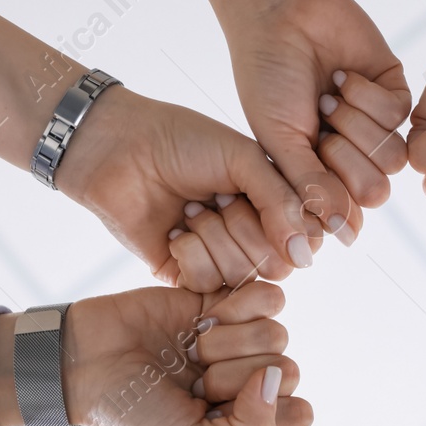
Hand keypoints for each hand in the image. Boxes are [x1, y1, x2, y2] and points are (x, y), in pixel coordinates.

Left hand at [53, 86, 313, 292]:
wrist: (120, 148)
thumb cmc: (182, 142)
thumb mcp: (244, 159)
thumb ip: (282, 202)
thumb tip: (304, 254)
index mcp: (274, 206)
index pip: (305, 241)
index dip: (287, 225)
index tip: (256, 194)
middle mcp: (251, 237)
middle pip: (276, 265)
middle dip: (244, 227)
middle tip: (217, 198)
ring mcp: (219, 258)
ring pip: (241, 275)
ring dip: (213, 236)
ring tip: (191, 209)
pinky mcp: (185, 274)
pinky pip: (206, 283)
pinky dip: (189, 252)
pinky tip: (174, 230)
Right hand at [65, 282, 310, 425]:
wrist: (88, 363)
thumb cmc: (137, 416)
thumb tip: (276, 380)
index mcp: (252, 425)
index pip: (298, 416)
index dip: (262, 413)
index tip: (214, 413)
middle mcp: (253, 383)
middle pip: (288, 371)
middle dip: (235, 377)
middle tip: (194, 380)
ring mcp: (243, 342)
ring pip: (278, 335)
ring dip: (229, 342)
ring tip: (191, 351)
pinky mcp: (231, 303)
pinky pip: (271, 298)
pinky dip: (240, 307)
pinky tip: (204, 318)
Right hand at [222, 0, 410, 249]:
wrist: (281, 13)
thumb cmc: (268, 78)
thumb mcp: (278, 141)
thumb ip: (307, 189)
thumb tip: (337, 238)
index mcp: (319, 175)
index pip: (344, 215)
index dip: (330, 198)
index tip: (305, 163)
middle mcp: (351, 157)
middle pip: (374, 192)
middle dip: (344, 160)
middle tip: (318, 125)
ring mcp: (376, 128)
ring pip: (393, 159)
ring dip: (355, 126)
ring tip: (327, 98)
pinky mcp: (396, 97)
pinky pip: (398, 118)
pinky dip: (367, 96)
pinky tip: (344, 76)